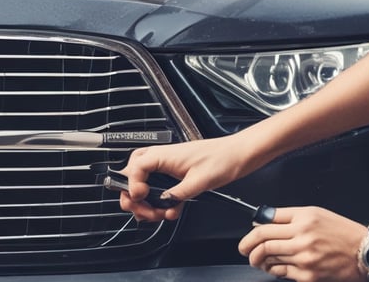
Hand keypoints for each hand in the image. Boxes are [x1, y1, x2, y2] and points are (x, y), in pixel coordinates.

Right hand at [119, 136, 249, 220]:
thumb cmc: (222, 159)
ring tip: (161, 214)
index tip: (141, 199)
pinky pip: (156, 188)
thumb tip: (161, 203)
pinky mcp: (172, 174)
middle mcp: (160, 158)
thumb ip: (177, 194)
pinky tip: (171, 210)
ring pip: (141, 183)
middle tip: (148, 212)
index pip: (133, 170)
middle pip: (131, 177)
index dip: (132, 187)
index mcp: (163, 155)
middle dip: (136, 199)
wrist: (237, 155)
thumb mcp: (199, 181)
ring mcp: (165, 165)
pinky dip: (159, 202)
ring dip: (147, 203)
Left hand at [239, 207, 366, 281]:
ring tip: (259, 260)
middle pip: (262, 242)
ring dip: (259, 260)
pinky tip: (276, 267)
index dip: (250, 233)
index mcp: (304, 219)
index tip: (247, 238)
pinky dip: (274, 270)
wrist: (365, 252)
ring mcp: (305, 258)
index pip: (265, 225)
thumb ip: (288, 216)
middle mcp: (303, 237)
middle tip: (244, 250)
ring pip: (269, 259)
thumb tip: (264, 220)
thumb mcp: (316, 213)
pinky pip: (281, 273)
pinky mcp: (308, 275)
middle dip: (247, 248)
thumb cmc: (342, 232)